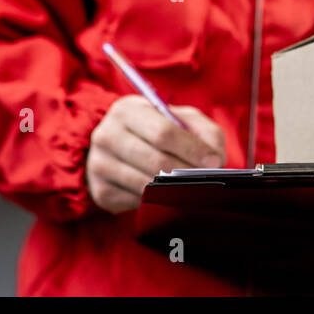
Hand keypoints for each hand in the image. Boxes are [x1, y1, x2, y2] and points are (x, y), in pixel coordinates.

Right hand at [85, 96, 225, 214]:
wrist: (116, 146)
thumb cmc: (155, 130)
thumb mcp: (179, 119)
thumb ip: (203, 131)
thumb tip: (214, 159)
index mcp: (127, 111)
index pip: (163, 132)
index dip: (191, 149)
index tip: (213, 161)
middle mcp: (106, 135)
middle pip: (155, 161)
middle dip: (186, 172)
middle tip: (206, 178)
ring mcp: (99, 165)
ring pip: (145, 184)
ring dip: (174, 189)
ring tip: (193, 188)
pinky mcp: (101, 192)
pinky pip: (136, 202)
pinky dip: (156, 201)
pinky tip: (166, 195)